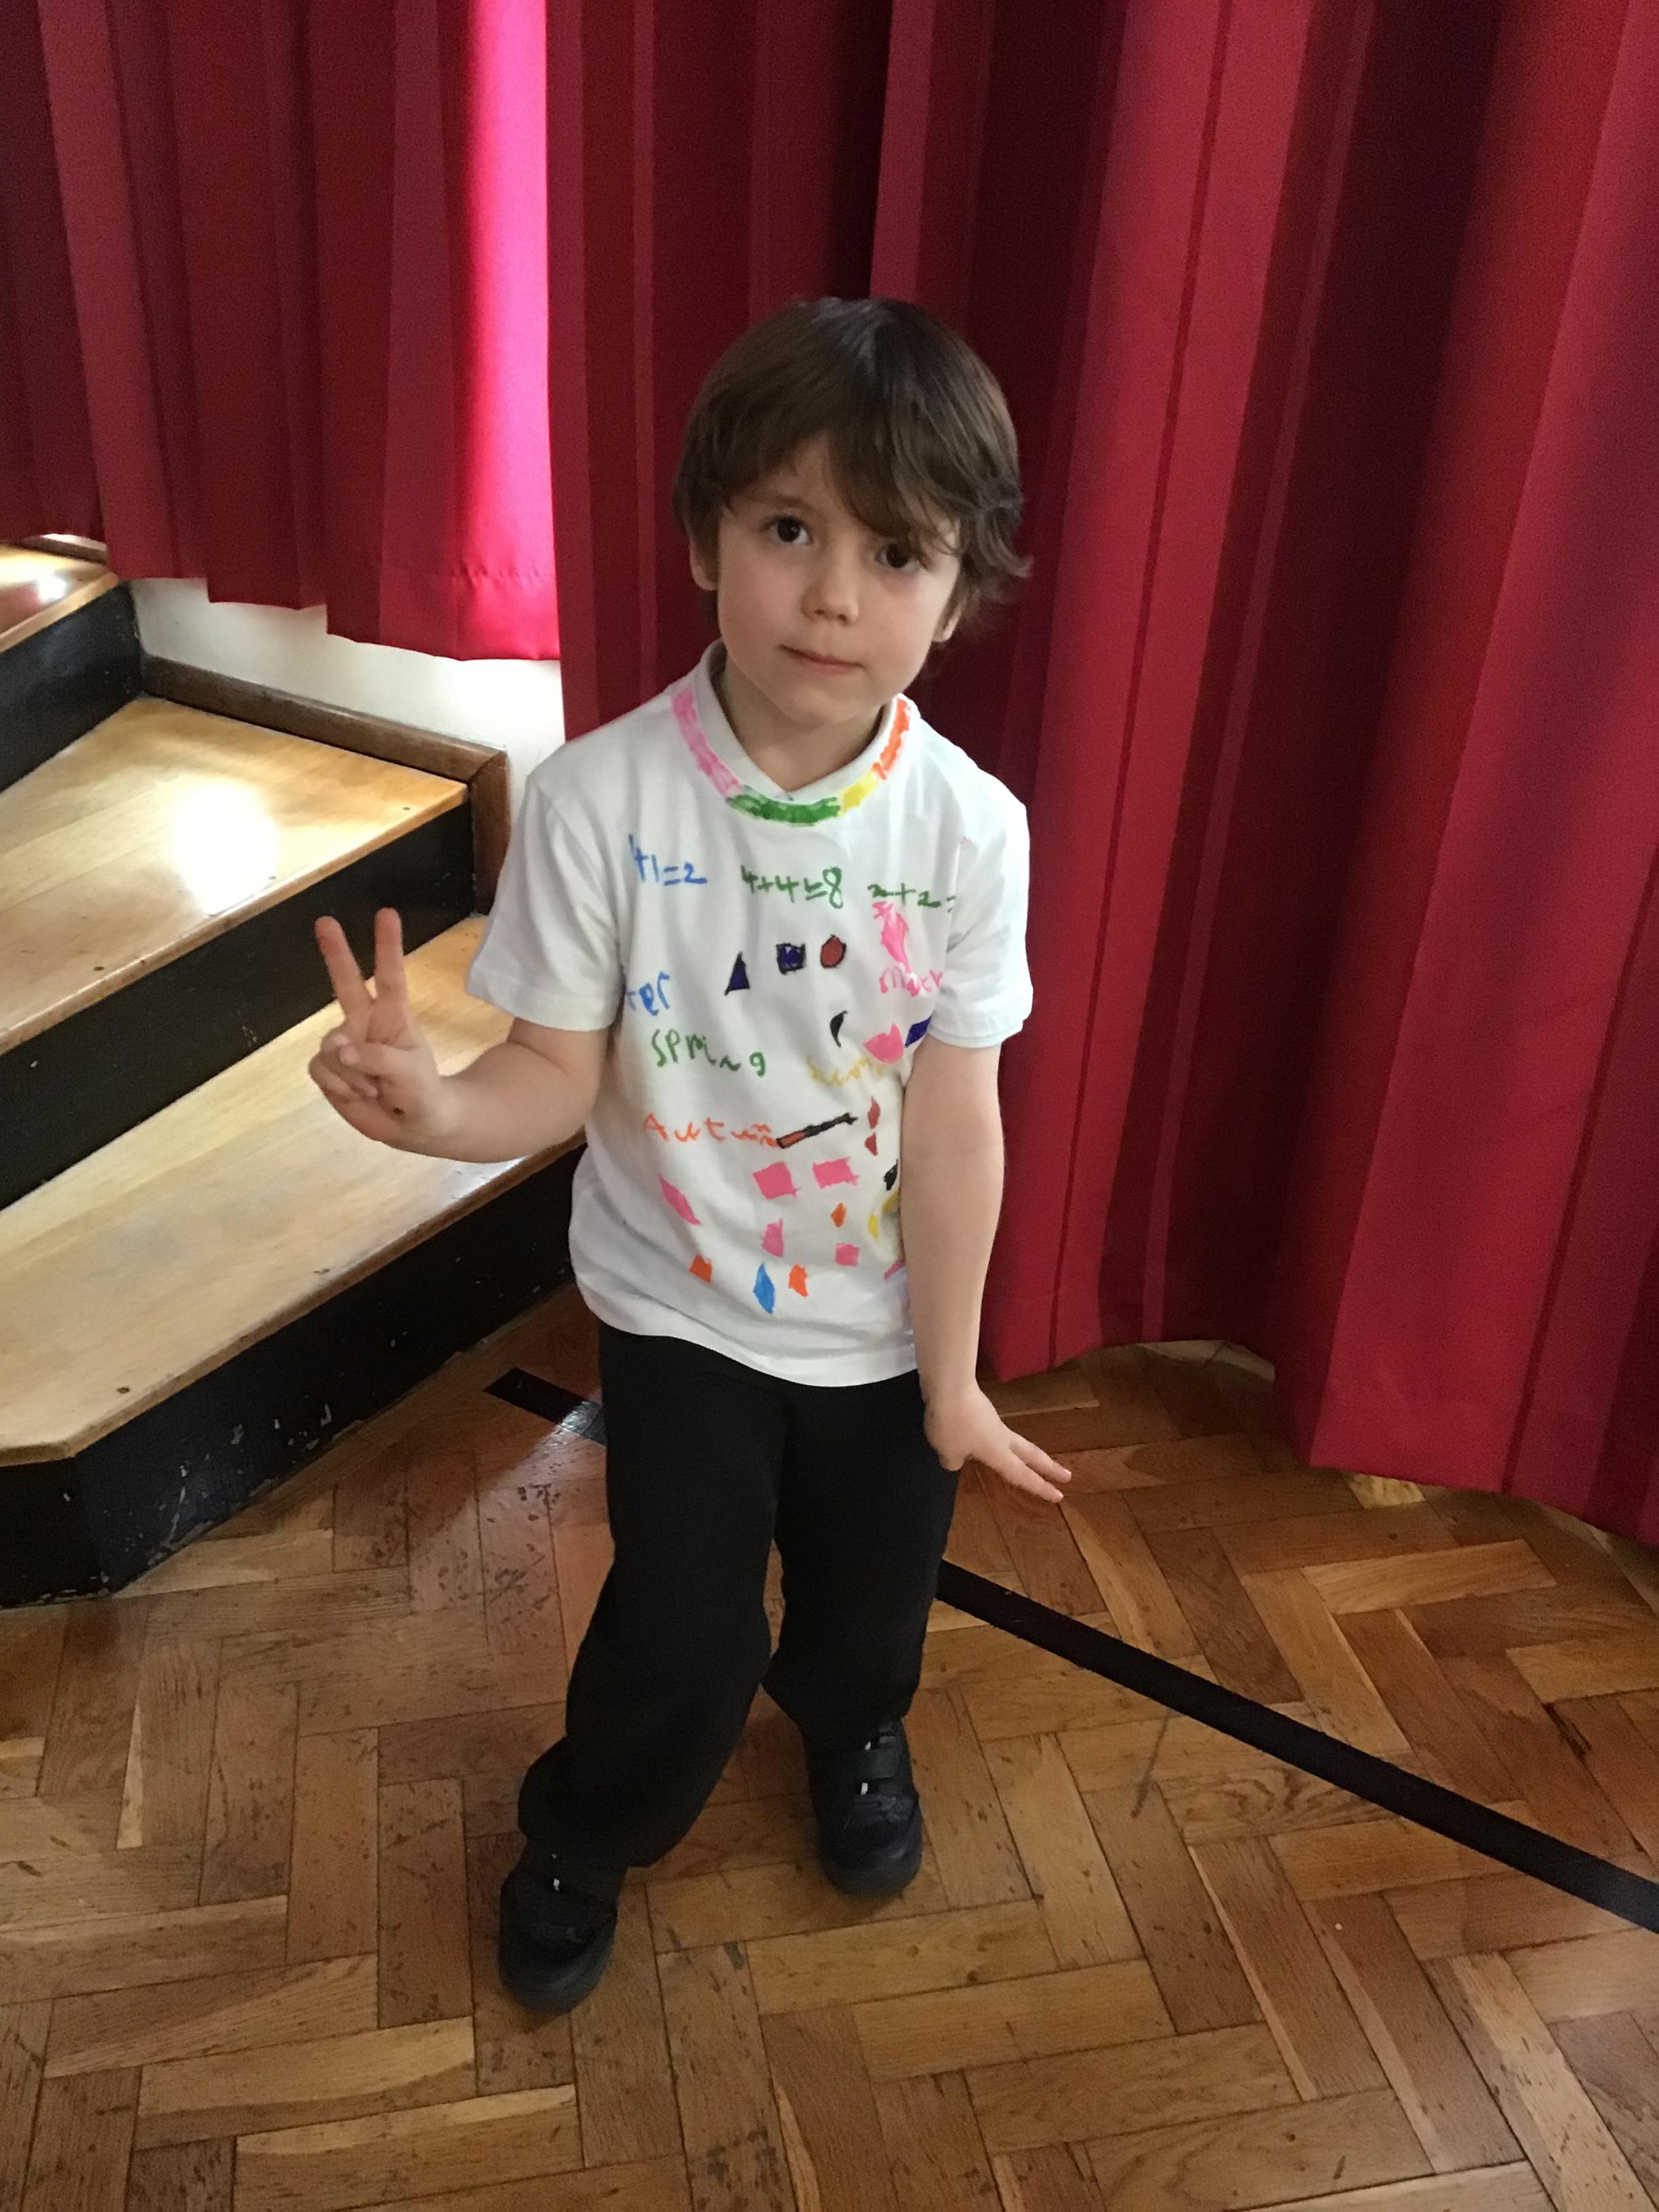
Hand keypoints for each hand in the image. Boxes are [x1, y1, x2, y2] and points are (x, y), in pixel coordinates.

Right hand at [308, 908, 452, 1148]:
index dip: (387, 946)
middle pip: (345, 983)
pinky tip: (356, 1094)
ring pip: (330, 1047)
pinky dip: (338, 1087)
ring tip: (374, 1090)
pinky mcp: (326, 1068)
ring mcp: (344, 1044)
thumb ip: (379, 1060)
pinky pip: (320, 1069)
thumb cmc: (422, 1094)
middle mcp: (365, 1024)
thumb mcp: (413, 1078)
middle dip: (335, 953)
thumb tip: (340, 1050)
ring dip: (351, 1074)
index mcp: (394, 1017)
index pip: (390, 977)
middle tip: (325, 920)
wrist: (412, 1127)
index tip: (387, 913)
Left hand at [925, 1385, 1072, 1504]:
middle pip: (1031, 1454)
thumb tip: (956, 1460)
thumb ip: (954, 1461)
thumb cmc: (952, 1424)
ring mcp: (993, 1421)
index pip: (1022, 1475)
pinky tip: (984, 1438)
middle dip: (1049, 1466)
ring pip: (1016, 1441)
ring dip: (1026, 1452)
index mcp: (998, 1452)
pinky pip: (993, 1430)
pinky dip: (997, 1440)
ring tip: (1028, 1459)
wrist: (949, 1384)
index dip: (1041, 1487)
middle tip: (1067, 1475)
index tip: (1060, 1496)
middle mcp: (1002, 1437)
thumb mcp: (948, 1452)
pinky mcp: (981, 1408)